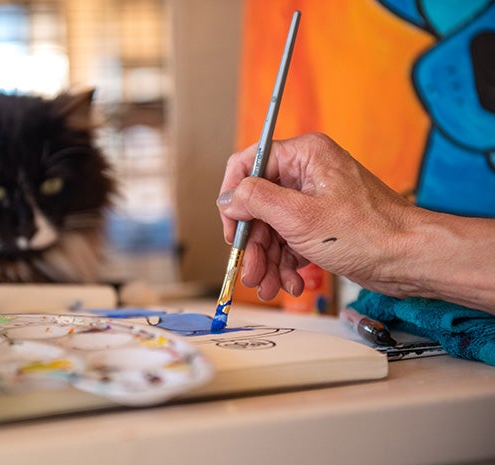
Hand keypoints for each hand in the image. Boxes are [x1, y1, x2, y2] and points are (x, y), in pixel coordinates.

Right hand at [216, 132, 414, 299]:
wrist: (410, 260)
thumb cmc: (369, 233)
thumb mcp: (299, 217)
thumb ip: (256, 200)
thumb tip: (228, 197)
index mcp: (304, 155)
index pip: (249, 164)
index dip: (233, 197)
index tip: (231, 228)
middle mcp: (308, 172)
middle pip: (259, 204)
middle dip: (253, 244)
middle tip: (250, 272)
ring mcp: (315, 199)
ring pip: (273, 228)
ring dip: (268, 260)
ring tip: (269, 286)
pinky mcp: (322, 224)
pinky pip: (290, 240)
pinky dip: (286, 263)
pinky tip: (290, 283)